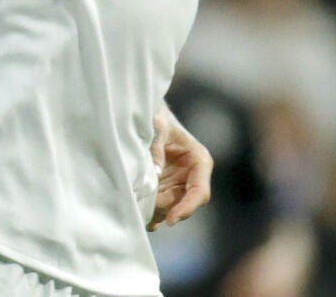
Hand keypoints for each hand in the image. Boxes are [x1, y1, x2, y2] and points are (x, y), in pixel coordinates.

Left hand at [148, 107, 211, 230]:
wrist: (144, 115)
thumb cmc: (156, 117)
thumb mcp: (157, 126)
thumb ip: (156, 146)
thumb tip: (155, 173)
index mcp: (199, 161)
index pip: (200, 192)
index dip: (187, 208)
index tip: (171, 220)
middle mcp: (191, 177)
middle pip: (184, 205)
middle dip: (165, 209)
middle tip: (143, 204)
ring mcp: (177, 185)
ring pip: (170, 210)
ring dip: (155, 211)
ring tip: (136, 203)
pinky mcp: (163, 190)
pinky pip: (159, 210)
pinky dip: (148, 213)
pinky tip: (136, 208)